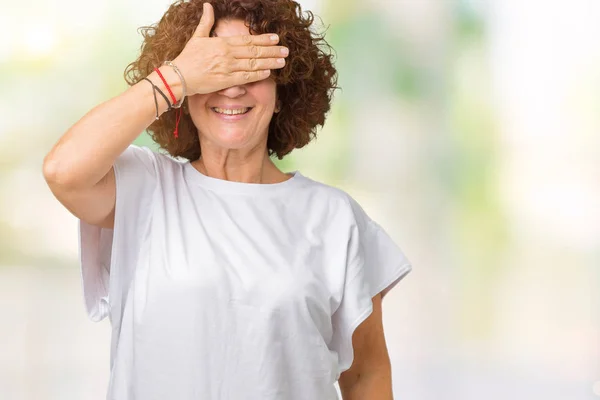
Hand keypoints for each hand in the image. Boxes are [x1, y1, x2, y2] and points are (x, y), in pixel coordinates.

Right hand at [172, 2, 288, 95]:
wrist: (179, 76)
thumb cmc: (187, 58)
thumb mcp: (197, 37)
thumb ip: (206, 22)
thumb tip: (208, 5)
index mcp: (222, 43)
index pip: (247, 40)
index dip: (263, 39)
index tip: (275, 38)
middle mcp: (227, 55)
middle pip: (254, 51)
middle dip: (272, 50)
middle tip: (285, 50)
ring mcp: (227, 68)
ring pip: (253, 64)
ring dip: (269, 62)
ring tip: (282, 61)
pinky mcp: (226, 81)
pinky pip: (245, 77)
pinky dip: (258, 74)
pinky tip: (268, 72)